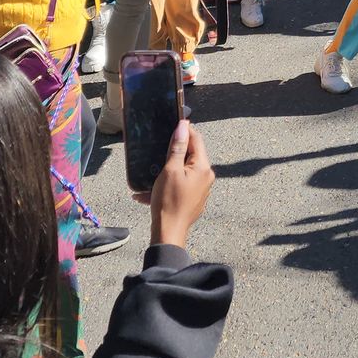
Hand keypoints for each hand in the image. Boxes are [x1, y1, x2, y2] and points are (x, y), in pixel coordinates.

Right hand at [146, 120, 213, 243]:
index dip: (185, 130)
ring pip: (185, 170)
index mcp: (203, 167)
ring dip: (169, 168)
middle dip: (174, 151)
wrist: (169, 232)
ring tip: (153, 169)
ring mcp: (201, 189)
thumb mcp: (170, 170)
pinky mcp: (194, 199)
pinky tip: (151, 189)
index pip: (197, 140)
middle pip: (192, 155)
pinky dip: (169, 183)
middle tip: (159, 147)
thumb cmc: (168, 200)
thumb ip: (177, 148)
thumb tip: (183, 126)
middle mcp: (206, 177)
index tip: (172, 124)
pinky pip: (182, 184)